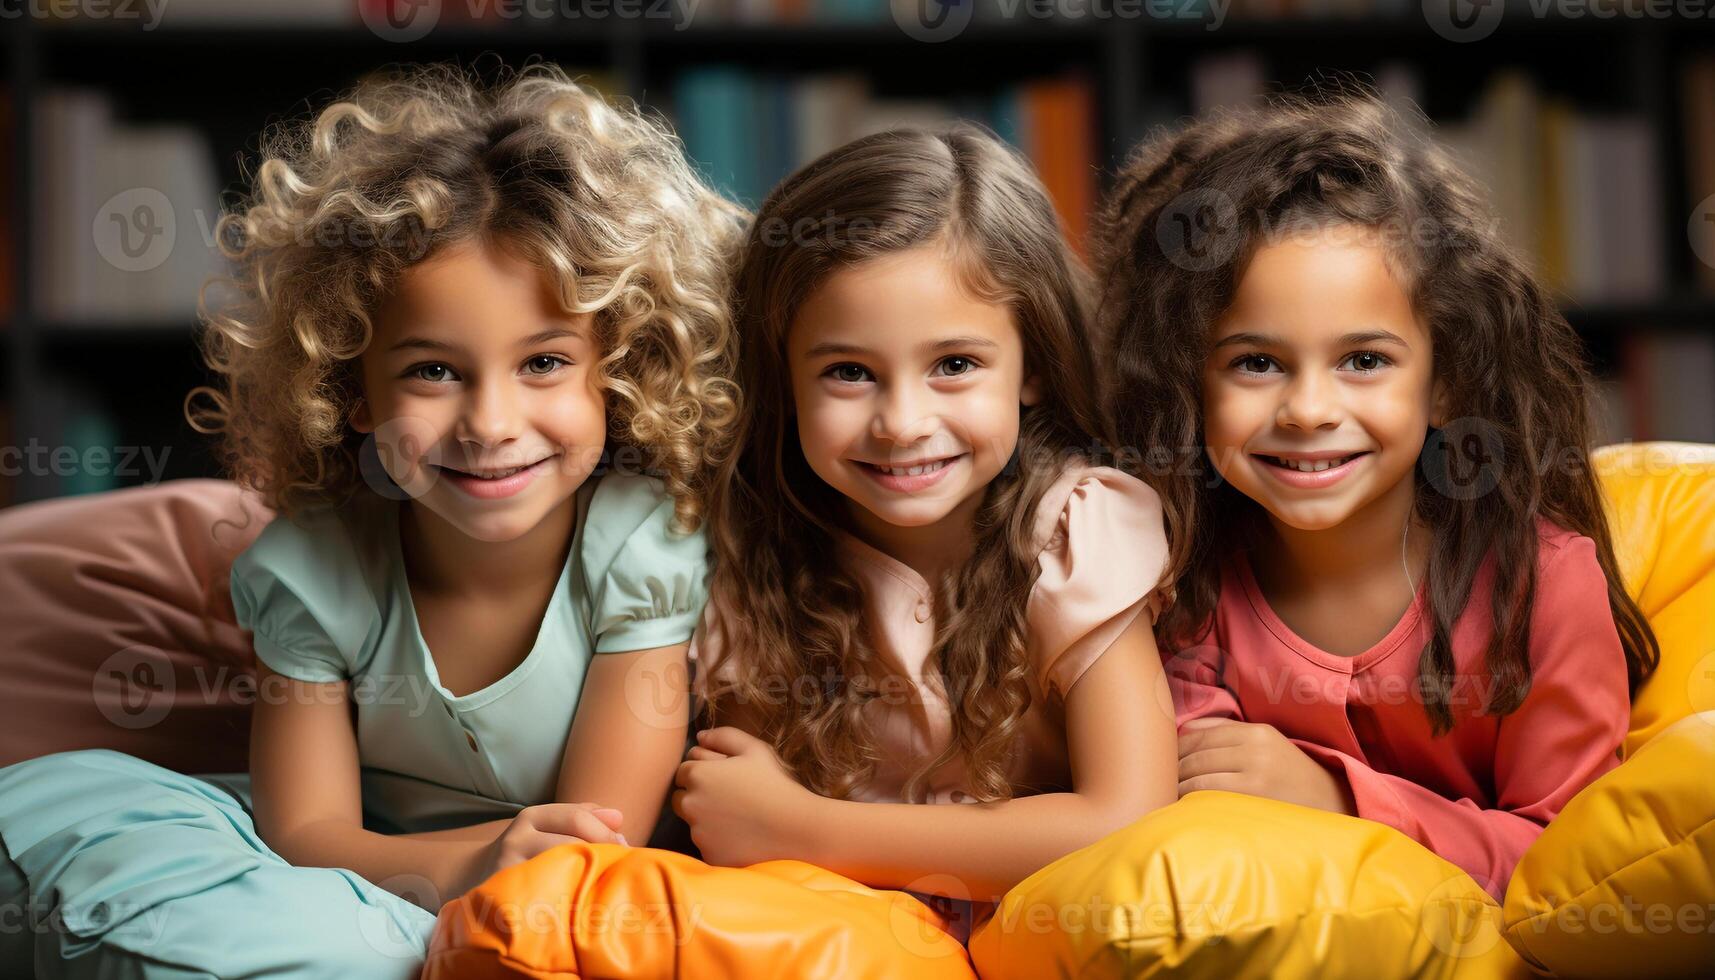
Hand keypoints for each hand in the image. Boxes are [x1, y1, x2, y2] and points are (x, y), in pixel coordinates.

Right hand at [450, 802, 627, 897]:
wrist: (469, 875)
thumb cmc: (524, 850)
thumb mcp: (546, 825)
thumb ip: (583, 816)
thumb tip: (619, 818)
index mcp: (531, 817)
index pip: (576, 818)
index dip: (606, 834)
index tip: (626, 848)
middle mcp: (516, 839)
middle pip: (569, 844)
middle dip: (601, 857)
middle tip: (618, 872)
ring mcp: (508, 869)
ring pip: (557, 872)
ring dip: (585, 881)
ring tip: (601, 889)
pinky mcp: (505, 897)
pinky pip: (543, 899)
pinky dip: (564, 901)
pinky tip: (577, 907)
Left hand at [671, 726, 822, 867]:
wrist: (795, 826)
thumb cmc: (775, 783)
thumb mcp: (754, 749)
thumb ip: (723, 736)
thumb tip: (700, 736)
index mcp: (697, 775)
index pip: (682, 772)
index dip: (702, 773)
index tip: (723, 778)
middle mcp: (690, 804)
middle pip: (680, 798)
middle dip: (696, 796)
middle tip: (728, 797)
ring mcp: (698, 833)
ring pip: (693, 823)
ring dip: (706, 819)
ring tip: (739, 816)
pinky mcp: (709, 856)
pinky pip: (707, 845)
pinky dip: (718, 841)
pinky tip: (742, 835)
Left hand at [1176, 718, 1355, 814]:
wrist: (1335, 806)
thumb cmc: (1293, 779)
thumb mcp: (1267, 747)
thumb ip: (1227, 735)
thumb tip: (1183, 730)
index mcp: (1257, 732)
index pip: (1199, 734)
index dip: (1176, 748)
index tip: (1164, 760)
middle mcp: (1256, 747)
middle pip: (1195, 753)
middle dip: (1172, 767)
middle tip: (1159, 779)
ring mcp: (1256, 771)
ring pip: (1197, 772)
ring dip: (1177, 784)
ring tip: (1168, 793)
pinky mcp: (1255, 795)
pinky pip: (1208, 792)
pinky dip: (1190, 797)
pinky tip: (1184, 805)